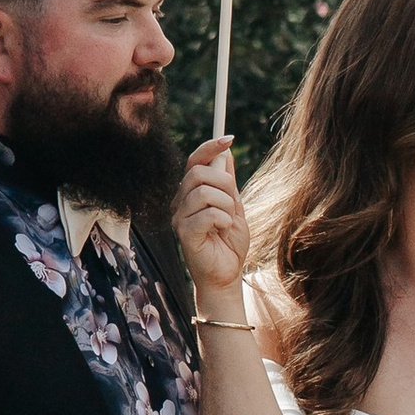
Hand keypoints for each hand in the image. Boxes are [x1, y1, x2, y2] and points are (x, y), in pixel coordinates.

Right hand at [175, 137, 249, 307]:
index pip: (194, 161)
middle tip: (233, 204)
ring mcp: (179, 217)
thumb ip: (227, 182)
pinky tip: (223, 231)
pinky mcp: (183, 232)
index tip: (229, 139)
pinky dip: (224, 219)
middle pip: (199, 173)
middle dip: (225, 184)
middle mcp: (180, 202)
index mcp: (191, 193)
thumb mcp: (234, 207)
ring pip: (204, 192)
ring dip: (226, 205)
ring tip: (228, 221)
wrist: (227, 274)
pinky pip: (208, 213)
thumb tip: (225, 152)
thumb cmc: (229, 244)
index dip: (210, 147)